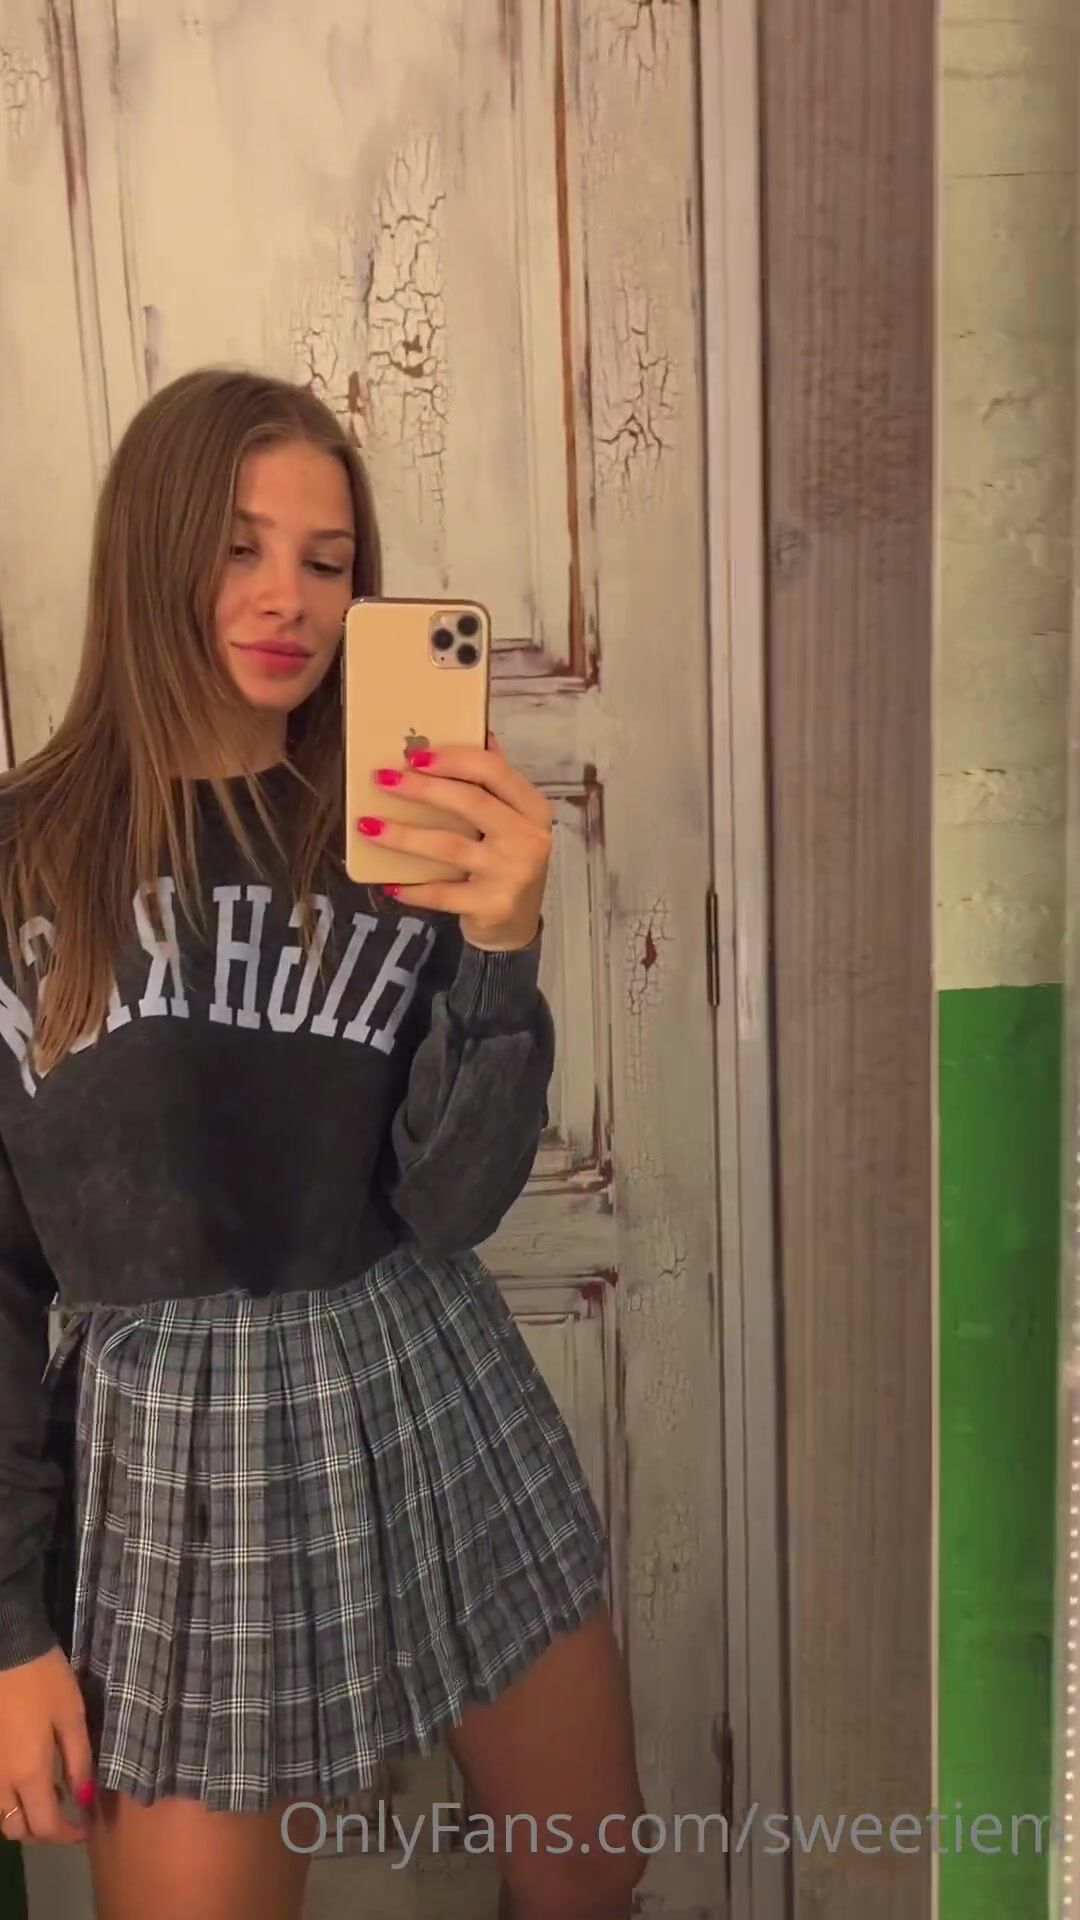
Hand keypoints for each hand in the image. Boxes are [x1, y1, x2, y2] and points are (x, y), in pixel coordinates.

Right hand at [0, 1645, 94, 1843]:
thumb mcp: (72, 1717)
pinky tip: (29, 1779)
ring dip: (24, 1818)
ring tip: (51, 1796)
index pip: (45, 1826)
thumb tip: (84, 1799)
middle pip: (17, 1830)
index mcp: (28, 1774)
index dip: (67, 1835)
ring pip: (1, 1816)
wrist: (7, 1651)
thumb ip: (78, 1761)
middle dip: (44, 1833)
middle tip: (69, 1818)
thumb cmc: (44, 1681)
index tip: (86, 1828)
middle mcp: (1, 1782)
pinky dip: (10, 1800)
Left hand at [360, 734, 551, 950]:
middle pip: (470, 802)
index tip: (413, 755)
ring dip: (403, 835)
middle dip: (421, 789)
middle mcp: (528, 838)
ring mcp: (511, 873)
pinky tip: (388, 883)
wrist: (516, 926)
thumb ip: (495, 784)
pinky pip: (442, 893)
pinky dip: (413, 888)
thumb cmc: (505, 864)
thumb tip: (482, 731)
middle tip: (382, 779)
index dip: (453, 759)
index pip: (494, 771)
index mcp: (532, 808)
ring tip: (368, 827)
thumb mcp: (511, 822)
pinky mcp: (492, 905)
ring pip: (448, 846)